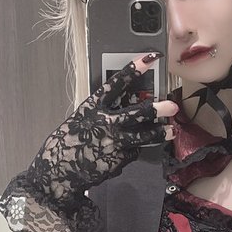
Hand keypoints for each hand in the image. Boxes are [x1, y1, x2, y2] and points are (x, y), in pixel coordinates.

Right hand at [0, 54, 178, 231]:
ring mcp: (114, 142)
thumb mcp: (80, 120)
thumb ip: (100, 113)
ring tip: (170, 131)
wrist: (58, 172)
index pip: (116, 83)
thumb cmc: (67, 143)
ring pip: (144, 135)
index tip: (151, 58)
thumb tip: (122, 110)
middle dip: (157, 109)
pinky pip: (133, 151)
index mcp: (92, 107)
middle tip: (172, 106)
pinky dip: (133, 150)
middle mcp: (105, 122)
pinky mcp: (119, 159)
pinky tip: (127, 151)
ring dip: (159, 133)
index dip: (134, 69)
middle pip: (137, 112)